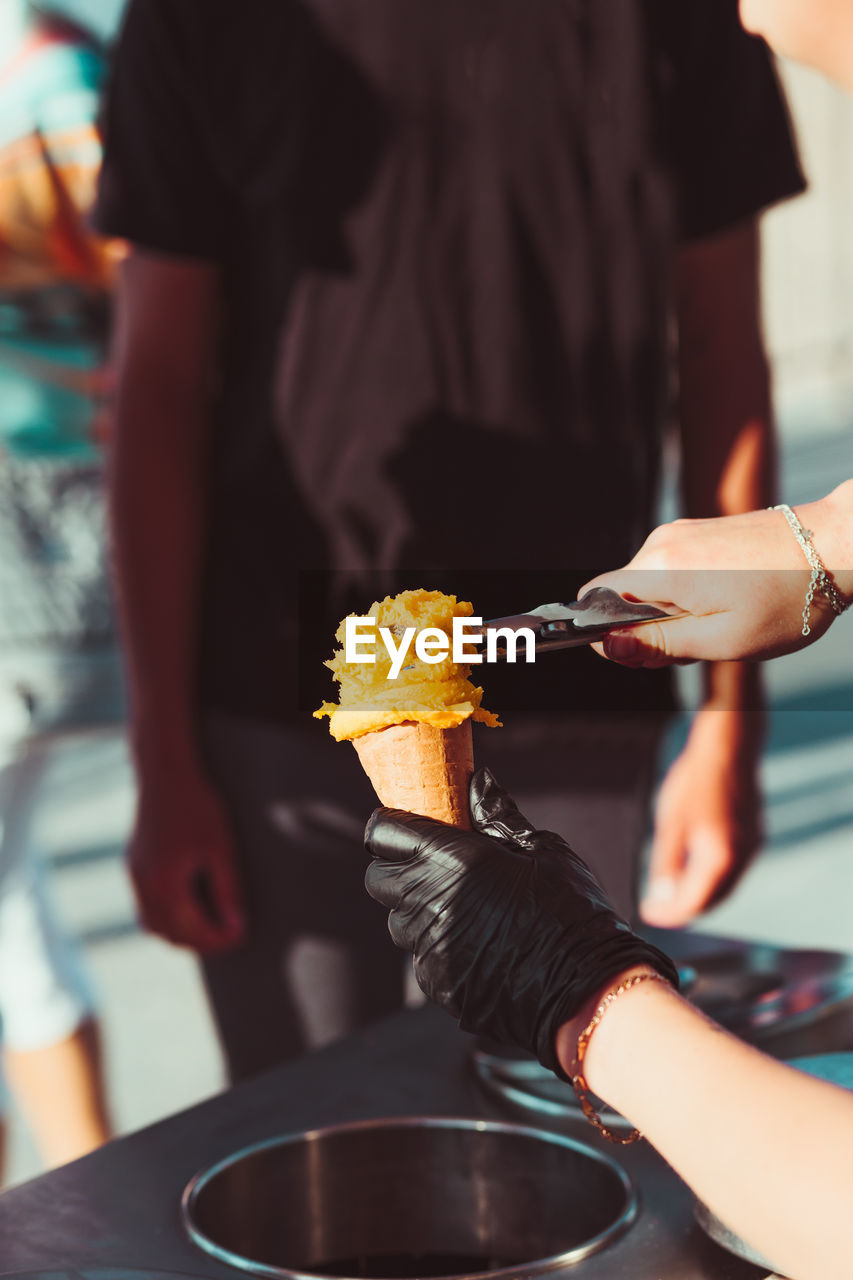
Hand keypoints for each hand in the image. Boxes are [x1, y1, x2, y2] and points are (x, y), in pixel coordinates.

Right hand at [128, 761, 246, 952]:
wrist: (165, 772)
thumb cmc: (197, 806)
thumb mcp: (221, 849)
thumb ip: (227, 890)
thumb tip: (236, 925)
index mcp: (165, 886)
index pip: (193, 931)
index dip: (220, 939)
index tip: (243, 935)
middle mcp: (144, 886)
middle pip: (169, 934)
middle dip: (200, 941)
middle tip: (230, 936)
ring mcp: (134, 876)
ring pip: (153, 924)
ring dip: (180, 933)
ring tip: (211, 928)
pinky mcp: (133, 864)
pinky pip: (146, 905)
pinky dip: (167, 915)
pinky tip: (189, 908)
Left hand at [364, 768, 677, 1072]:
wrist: (587, 989)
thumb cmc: (573, 911)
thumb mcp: (542, 850)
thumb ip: (498, 815)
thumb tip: (478, 781)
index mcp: (452, 860)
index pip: (383, 833)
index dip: (392, 826)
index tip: (412, 826)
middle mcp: (430, 902)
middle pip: (378, 877)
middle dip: (398, 867)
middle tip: (435, 865)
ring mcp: (429, 948)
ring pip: (397, 920)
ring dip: (417, 909)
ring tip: (463, 907)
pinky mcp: (436, 984)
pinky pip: (420, 957)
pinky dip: (438, 947)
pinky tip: (478, 944)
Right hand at [580, 483, 852, 667]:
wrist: (836, 546)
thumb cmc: (785, 601)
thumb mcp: (721, 640)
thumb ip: (658, 645)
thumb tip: (607, 646)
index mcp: (660, 570)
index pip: (595, 598)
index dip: (607, 633)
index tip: (645, 654)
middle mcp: (661, 543)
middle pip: (623, 595)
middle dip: (646, 628)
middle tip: (699, 645)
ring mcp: (681, 531)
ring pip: (649, 584)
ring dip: (670, 612)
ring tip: (722, 621)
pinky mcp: (700, 528)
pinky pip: (672, 568)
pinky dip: (686, 593)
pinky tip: (727, 601)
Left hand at [643, 708, 762, 926]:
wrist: (728, 750)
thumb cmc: (695, 781)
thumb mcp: (670, 824)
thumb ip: (666, 865)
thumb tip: (661, 898)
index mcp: (718, 858)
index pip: (692, 904)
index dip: (667, 914)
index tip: (647, 913)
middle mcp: (741, 859)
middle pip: (712, 902)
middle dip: (684, 909)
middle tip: (657, 906)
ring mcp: (753, 849)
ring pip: (725, 888)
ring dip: (700, 895)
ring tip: (671, 890)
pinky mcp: (756, 838)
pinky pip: (734, 871)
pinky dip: (714, 879)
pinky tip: (694, 869)